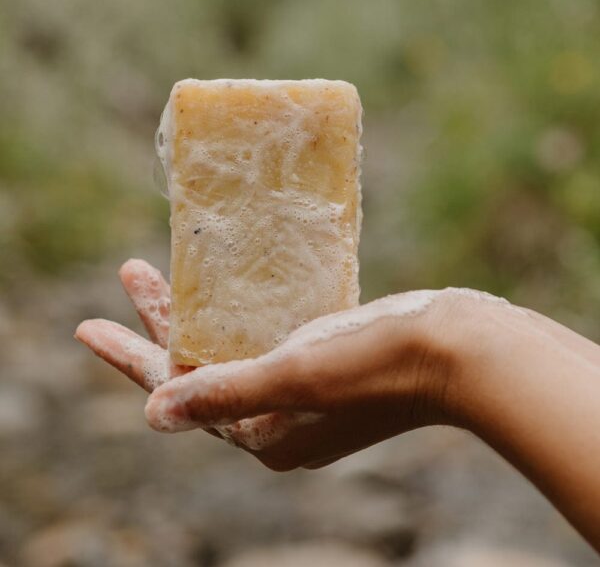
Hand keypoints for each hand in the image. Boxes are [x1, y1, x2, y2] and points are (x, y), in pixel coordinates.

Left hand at [75, 259, 454, 470]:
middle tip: (129, 272)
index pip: (178, 392)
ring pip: (230, 347)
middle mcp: (278, 418)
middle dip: (160, 323)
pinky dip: (237, 313)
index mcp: (263, 431)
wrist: (458, 350)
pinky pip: (263, 338)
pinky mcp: (326, 364)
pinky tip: (228, 287)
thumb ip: (226, 393)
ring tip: (163, 273)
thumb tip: (153, 416)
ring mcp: (304, 391)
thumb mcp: (294, 376)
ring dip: (196, 312)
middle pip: (200, 367)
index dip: (129, 357)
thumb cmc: (378, 363)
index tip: (87, 324)